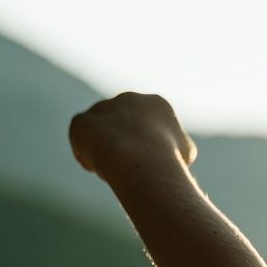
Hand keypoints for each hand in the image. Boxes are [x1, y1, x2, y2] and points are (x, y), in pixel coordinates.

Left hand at [69, 91, 195, 176]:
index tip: (148, 160)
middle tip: (128, 164)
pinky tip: (99, 166)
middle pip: (124, 123)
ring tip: (112, 168)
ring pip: (100, 131)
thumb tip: (174, 150)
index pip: (150, 123)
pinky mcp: (81, 121)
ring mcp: (103, 107)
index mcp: (157, 103)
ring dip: (103, 148)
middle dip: (124, 142)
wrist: (139, 158)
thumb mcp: (185, 152)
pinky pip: (81, 139)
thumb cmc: (168, 159)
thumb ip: (175, 145)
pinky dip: (87, 154)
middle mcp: (129, 98)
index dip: (148, 144)